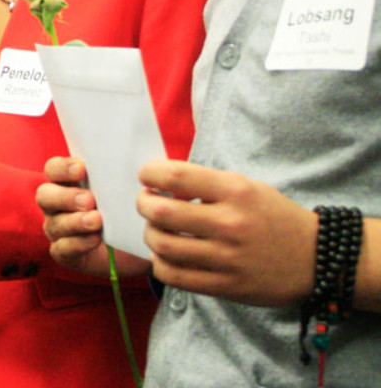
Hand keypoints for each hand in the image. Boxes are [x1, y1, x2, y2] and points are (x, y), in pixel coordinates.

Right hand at [37, 157, 149, 278]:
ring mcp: (56, 229)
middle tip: (90, 200)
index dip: (62, 168)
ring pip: (54, 224)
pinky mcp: (63, 252)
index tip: (82, 169)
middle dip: (66, 197)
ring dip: (75, 221)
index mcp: (65, 182)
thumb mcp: (121, 189)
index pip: (52, 169)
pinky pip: (62, 248)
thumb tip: (132, 154)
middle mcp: (55, 204)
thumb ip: (118, 173)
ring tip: (97, 221)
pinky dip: (78, 243)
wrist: (129, 246)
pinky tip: (95, 239)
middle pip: (44, 195)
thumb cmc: (122, 208)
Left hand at [138, 159, 316, 306]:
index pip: (175, 176)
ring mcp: (227, 258)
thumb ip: (206, 184)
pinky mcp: (225, 286)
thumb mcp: (246, 187)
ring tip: (157, 230)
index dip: (150, 174)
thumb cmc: (273, 217)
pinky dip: (160, 264)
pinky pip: (174, 276)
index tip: (147, 177)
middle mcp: (229, 223)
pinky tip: (166, 256)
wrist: (317, 259)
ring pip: (162, 245)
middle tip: (147, 202)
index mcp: (235, 191)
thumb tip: (159, 182)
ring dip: (150, 234)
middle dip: (143, 204)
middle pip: (160, 212)